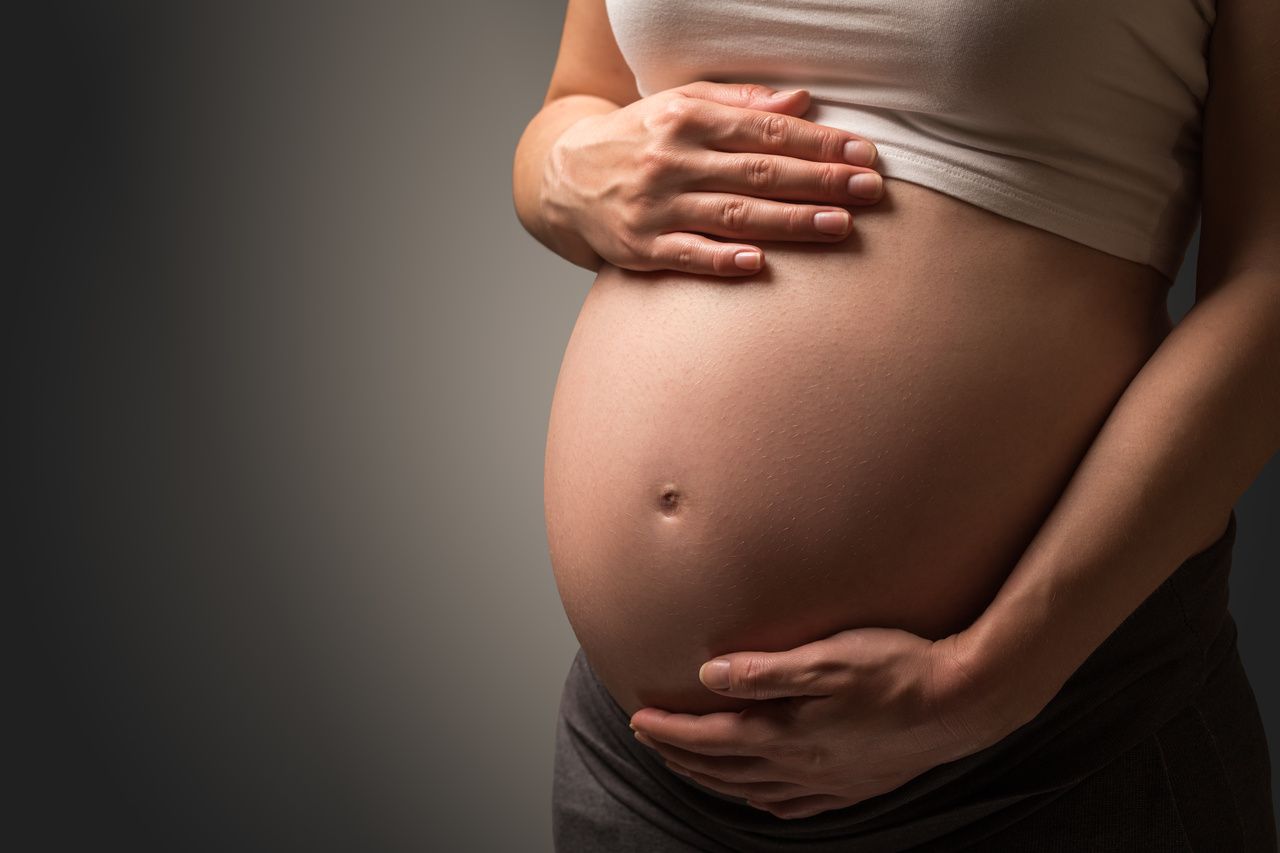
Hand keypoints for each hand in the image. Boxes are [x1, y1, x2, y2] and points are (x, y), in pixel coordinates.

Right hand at [541, 81, 883, 277]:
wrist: (562, 179)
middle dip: (819, 181)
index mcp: (685, 119)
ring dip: (790, 222)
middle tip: (870, 191)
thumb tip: (802, 102)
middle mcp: (669, 160)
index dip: (818, 143)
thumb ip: (740, 103)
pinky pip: (686, 255)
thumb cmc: (637, 139)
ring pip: (733, 215)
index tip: (863, 154)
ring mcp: (653, 206)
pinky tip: (758, 264)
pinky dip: (720, 260)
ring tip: (839, 225)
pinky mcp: (638, 247)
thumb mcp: (680, 105)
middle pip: (758, 172)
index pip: (764, 130)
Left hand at [628, 628, 1015, 819]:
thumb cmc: (897, 668)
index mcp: (789, 735)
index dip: (670, 731)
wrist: (964, 703)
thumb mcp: (827, 658)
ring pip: (750, 789)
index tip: (638, 718)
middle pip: (723, 768)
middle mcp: (801, 768)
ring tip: (687, 763)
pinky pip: (790, 805)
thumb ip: (765, 671)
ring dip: (711, 777)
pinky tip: (756, 793)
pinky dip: (758, 799)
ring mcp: (828, 784)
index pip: (711, 737)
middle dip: (680, 755)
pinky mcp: (852, 788)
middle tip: (648, 738)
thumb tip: (709, 677)